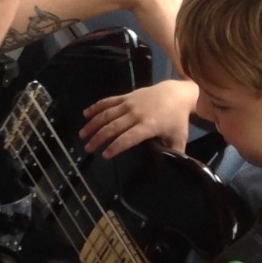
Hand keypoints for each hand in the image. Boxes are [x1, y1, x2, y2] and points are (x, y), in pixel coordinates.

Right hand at [80, 80, 198, 158]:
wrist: (176, 94)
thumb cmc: (177, 119)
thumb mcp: (179, 138)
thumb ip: (174, 154)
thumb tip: (170, 168)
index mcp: (149, 125)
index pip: (128, 138)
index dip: (116, 147)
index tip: (105, 155)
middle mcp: (136, 114)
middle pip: (113, 127)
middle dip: (98, 138)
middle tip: (88, 148)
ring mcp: (129, 103)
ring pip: (107, 114)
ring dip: (93, 124)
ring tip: (82, 134)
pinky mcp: (126, 96)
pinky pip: (108, 101)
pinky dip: (95, 107)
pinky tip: (85, 114)